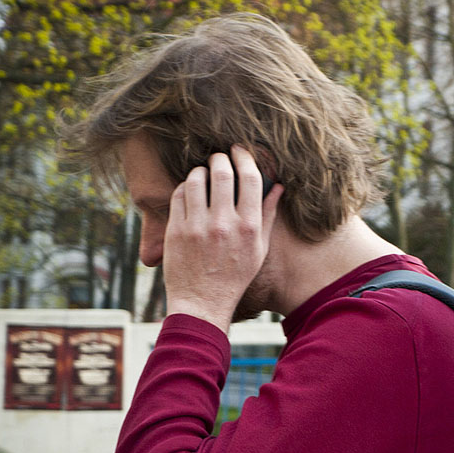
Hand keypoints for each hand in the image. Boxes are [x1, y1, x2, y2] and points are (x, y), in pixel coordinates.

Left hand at [162, 145, 283, 332]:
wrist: (203, 302)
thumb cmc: (235, 276)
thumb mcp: (258, 248)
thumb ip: (267, 215)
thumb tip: (277, 187)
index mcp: (249, 228)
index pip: (250, 179)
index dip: (245, 158)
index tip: (240, 151)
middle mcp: (224, 224)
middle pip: (222, 172)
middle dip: (220, 158)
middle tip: (219, 156)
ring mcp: (198, 227)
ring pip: (196, 179)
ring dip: (200, 170)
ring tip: (203, 173)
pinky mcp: (176, 230)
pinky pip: (179, 195)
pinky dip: (185, 187)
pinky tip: (190, 191)